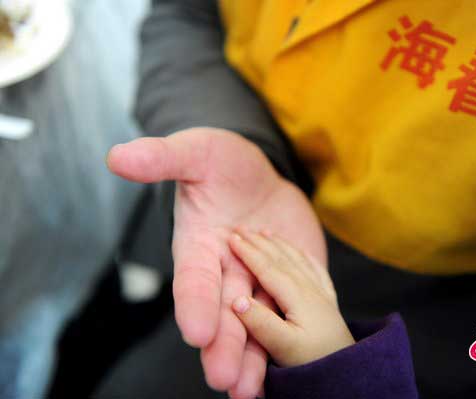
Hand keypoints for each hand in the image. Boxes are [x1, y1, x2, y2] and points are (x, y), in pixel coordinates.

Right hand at [106, 128, 325, 397]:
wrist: (258, 175)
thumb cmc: (220, 162)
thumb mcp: (195, 152)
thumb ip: (163, 158)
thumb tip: (117, 157)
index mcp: (200, 247)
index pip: (194, 280)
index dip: (194, 304)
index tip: (196, 332)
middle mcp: (227, 272)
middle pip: (226, 313)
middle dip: (225, 346)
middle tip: (225, 380)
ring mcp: (261, 279)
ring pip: (259, 322)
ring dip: (256, 355)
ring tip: (253, 388)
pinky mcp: (293, 277)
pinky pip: (298, 304)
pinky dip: (299, 330)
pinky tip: (302, 359)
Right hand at [229, 229, 353, 367]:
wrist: (351, 374)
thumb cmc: (315, 363)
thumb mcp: (284, 347)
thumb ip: (260, 322)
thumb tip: (237, 300)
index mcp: (296, 296)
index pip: (268, 267)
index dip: (248, 252)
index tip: (232, 237)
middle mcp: (309, 289)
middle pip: (281, 259)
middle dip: (260, 242)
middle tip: (242, 229)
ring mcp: (321, 294)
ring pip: (298, 260)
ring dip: (279, 244)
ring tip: (266, 233)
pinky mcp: (329, 302)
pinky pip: (316, 270)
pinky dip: (304, 257)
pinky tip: (302, 253)